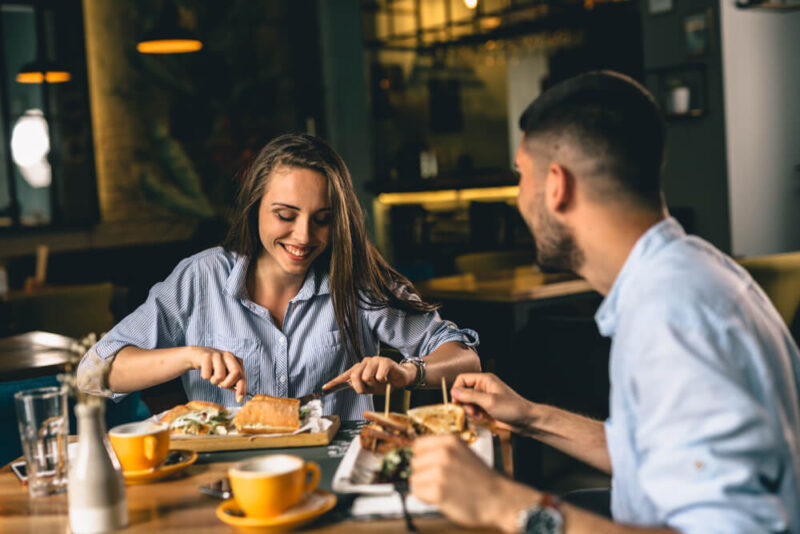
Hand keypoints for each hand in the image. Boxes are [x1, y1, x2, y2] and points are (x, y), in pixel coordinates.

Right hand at [187, 346, 247, 401]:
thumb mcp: (225, 374)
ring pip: (220, 376)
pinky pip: (207, 375)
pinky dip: (205, 376)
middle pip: (236, 372)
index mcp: (236, 361)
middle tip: (220, 385)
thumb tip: (240, 395)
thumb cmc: (214, 367)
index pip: (242, 376)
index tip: (239, 400)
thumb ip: (233, 382)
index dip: (242, 389)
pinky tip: (205, 370)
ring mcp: (218, 355)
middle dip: (228, 384)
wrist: (197, 355)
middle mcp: (229, 356)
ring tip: (211, 376)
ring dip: (214, 381)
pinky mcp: (206, 356)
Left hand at [323, 356, 415, 393]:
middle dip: (361, 387)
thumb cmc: (384, 383)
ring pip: (366, 376)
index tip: (325, 388)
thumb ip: (360, 387)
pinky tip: (387, 379)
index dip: (334, 382)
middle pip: (355, 376)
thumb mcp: (370, 388)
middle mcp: (365, 362)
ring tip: (381, 382)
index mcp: (360, 369)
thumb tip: (352, 386)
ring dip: (374, 384)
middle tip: (369, 389)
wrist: (401, 379)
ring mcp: (375, 360)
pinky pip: (379, 375)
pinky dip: (383, 381)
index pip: (345, 375)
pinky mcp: (385, 361)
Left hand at [410, 434, 541, 532]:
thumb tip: (418, 454)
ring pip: (414, 479)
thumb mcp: (464, 453)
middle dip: (424, 473)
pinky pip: (417, 493)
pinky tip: (442, 497)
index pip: (417, 445)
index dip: (423, 457)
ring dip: (425, 487)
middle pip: (414, 463)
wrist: (499, 499)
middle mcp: (443, 453)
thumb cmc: (481, 479)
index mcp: (450, 441)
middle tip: (442, 480)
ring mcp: (440, 472)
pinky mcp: (438, 491)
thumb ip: (442, 450)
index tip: (429, 465)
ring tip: (444, 489)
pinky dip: (426, 498)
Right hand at [451, 373, 535, 434]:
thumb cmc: (513, 408)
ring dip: (470, 410)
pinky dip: (475, 415)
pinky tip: (482, 418)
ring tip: (478, 416)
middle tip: (470, 411)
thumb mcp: (489, 401)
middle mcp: (484, 387)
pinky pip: (474, 410)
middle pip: (463, 392)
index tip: (456, 402)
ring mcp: (485, 398)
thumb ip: (470, 396)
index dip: (457, 390)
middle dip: (464, 403)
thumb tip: (454, 391)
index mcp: (485, 380)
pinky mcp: (487, 407)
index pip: (462, 379)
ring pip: (468, 402)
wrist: (527, 421)